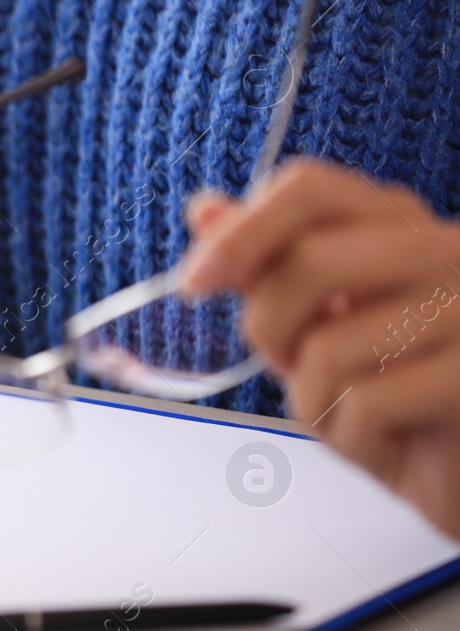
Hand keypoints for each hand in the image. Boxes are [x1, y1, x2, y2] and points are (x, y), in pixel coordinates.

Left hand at [180, 159, 459, 538]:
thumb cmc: (392, 391)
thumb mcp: (317, 321)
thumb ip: (266, 263)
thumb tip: (205, 209)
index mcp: (399, 224)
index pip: (310, 188)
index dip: (241, 231)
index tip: (195, 281)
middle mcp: (444, 250)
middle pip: (309, 261)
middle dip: (270, 329)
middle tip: (288, 366)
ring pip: (329, 345)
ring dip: (313, 400)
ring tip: (351, 412)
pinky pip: (367, 404)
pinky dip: (351, 438)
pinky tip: (384, 442)